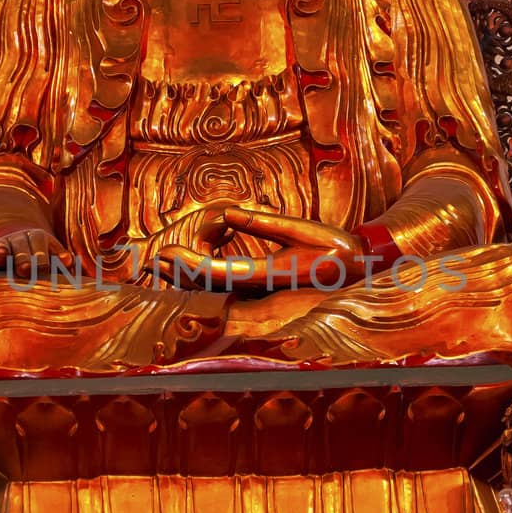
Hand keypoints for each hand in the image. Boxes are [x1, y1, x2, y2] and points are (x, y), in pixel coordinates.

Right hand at [0, 226, 71, 277]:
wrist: (17, 251)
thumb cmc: (42, 262)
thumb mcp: (54, 258)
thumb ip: (62, 262)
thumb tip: (70, 261)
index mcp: (40, 240)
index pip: (42, 247)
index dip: (45, 258)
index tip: (46, 268)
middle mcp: (20, 240)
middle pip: (22, 249)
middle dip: (24, 259)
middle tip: (26, 269)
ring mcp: (2, 246)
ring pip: (1, 248)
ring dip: (1, 252)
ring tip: (1, 255)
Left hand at [153, 206, 364, 294]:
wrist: (361, 271)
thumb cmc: (336, 249)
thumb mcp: (303, 230)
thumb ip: (265, 223)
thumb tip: (230, 214)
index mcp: (269, 276)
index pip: (220, 274)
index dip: (189, 266)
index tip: (166, 254)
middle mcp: (261, 293)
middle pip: (209, 290)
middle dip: (178, 276)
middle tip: (150, 261)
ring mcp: (260, 298)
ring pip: (214, 293)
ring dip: (187, 279)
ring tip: (162, 264)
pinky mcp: (261, 295)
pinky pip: (226, 289)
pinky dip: (204, 278)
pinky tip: (195, 261)